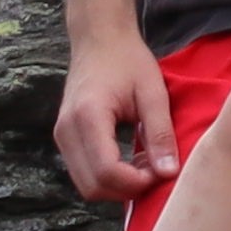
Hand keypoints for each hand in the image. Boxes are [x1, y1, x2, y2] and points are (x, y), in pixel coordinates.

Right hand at [55, 25, 175, 204]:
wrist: (99, 41)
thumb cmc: (128, 61)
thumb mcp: (153, 93)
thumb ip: (160, 133)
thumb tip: (168, 173)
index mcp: (88, 117)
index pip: (106, 172)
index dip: (136, 182)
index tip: (162, 170)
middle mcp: (67, 131)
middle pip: (92, 187)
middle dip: (128, 189)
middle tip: (157, 169)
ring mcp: (61, 136)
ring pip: (86, 185)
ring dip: (119, 185)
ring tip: (147, 163)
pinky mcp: (65, 139)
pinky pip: (84, 173)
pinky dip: (109, 177)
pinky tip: (134, 159)